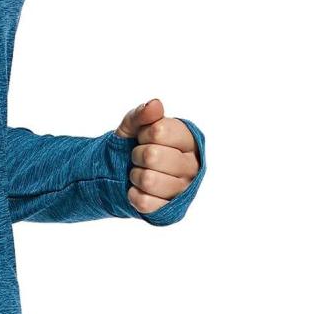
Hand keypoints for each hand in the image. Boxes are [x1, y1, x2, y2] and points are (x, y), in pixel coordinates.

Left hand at [114, 98, 199, 215]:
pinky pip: (144, 201)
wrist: (120, 174)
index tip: (143, 137)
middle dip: (136, 154)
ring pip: (148, 180)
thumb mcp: (134, 126)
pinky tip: (138, 189)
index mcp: (188, 141)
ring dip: (134, 175)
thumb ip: (143, 114)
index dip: (143, 133)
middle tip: (139, 157)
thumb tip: (155, 104)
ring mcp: (183, 190)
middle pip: (152, 156)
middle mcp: (193, 165)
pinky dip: (133, 194)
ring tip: (139, 173)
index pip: (159, 131)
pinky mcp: (171, 209)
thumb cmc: (134, 146)